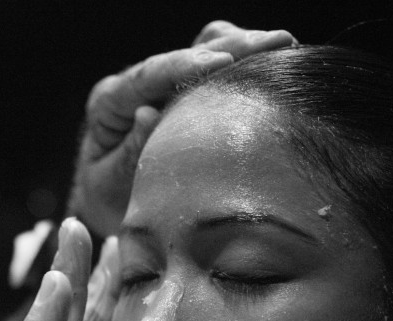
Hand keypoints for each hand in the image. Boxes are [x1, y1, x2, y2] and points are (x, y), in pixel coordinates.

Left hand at [66, 20, 296, 236]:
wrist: (112, 209)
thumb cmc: (106, 200)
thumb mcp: (109, 183)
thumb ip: (128, 151)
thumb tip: (148, 114)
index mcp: (112, 101)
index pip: (150, 74)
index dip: (187, 64)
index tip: (223, 60)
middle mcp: (140, 85)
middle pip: (189, 53)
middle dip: (234, 45)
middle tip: (279, 40)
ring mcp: (167, 87)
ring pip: (209, 51)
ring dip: (247, 48)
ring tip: (286, 46)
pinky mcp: (189, 95)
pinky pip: (220, 73)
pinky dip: (248, 67)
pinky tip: (279, 65)